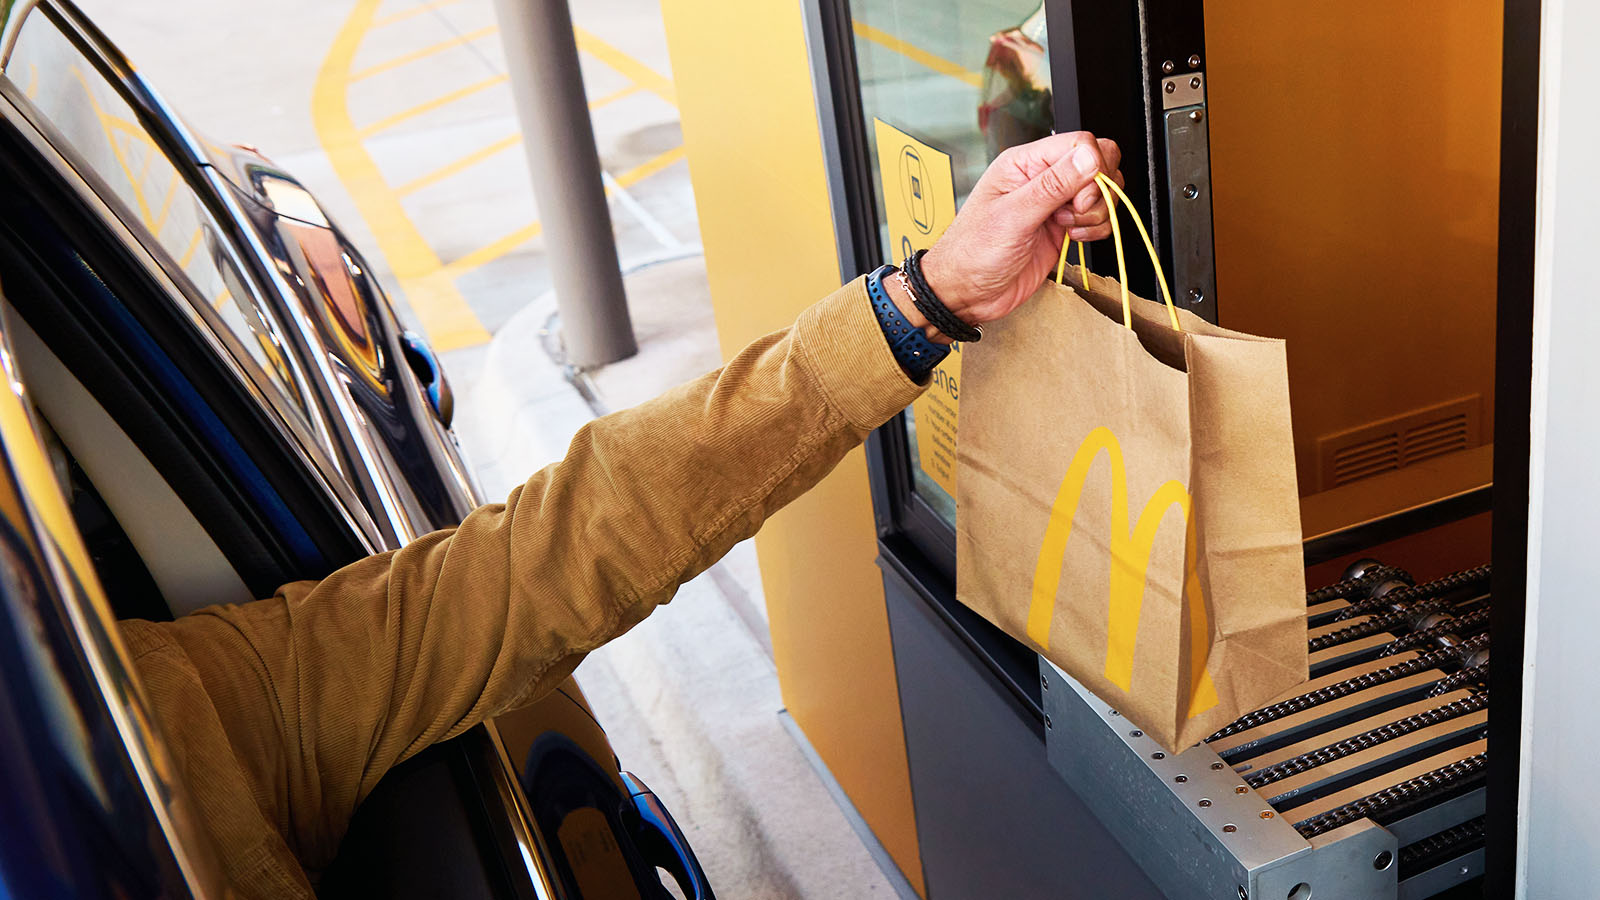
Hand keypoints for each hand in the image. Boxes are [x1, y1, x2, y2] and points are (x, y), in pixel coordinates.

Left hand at [917, 133, 1122, 327]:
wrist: (967, 293)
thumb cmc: (973, 253)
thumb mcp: (1014, 216)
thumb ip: (1053, 185)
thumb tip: (1089, 157)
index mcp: (1025, 163)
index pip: (1080, 143)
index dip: (1091, 168)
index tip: (1079, 199)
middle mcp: (1042, 178)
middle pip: (1099, 163)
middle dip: (1099, 190)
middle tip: (1074, 213)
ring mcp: (1055, 203)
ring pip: (1102, 191)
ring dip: (1096, 213)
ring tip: (1068, 228)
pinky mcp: (1063, 227)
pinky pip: (1098, 218)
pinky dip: (1096, 229)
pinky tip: (1072, 238)